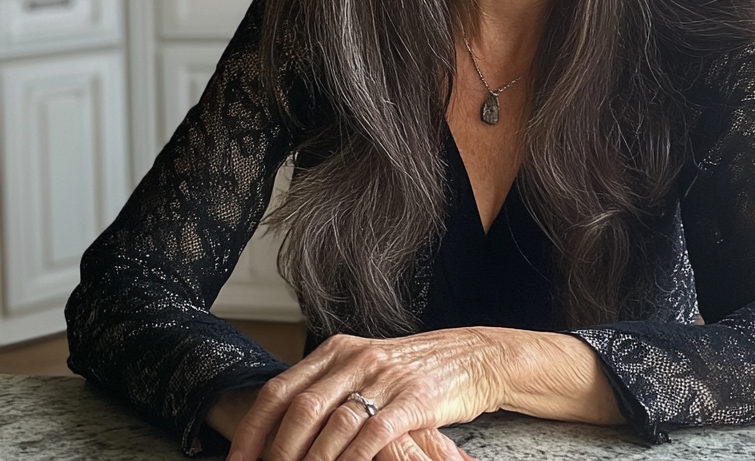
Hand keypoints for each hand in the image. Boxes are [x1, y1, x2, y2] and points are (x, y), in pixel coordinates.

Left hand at [224, 327, 501, 460]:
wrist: (474, 357)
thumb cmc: (415, 369)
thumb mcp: (367, 366)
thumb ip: (329, 386)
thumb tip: (283, 424)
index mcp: (338, 349)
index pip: (280, 389)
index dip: (253, 430)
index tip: (235, 460)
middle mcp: (356, 358)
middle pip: (300, 408)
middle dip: (276, 452)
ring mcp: (385, 377)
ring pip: (332, 424)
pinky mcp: (413, 400)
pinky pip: (372, 434)